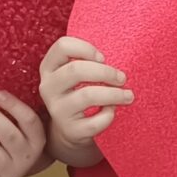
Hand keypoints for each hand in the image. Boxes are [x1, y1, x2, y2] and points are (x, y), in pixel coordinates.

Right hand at [40, 35, 129, 157]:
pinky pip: (94, 121)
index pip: (62, 46)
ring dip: (114, 94)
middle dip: (105, 72)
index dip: (86, 48)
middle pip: (76, 70)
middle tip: (122, 78)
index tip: (103, 58)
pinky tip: (112, 111)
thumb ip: (87, 62)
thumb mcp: (75, 75)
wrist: (71, 130)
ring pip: (87, 95)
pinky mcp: (70, 130)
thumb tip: (115, 63)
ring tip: (128, 96)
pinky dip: (108, 115)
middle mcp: (48, 88)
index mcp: (49, 68)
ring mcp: (57, 110)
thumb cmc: (79, 93)